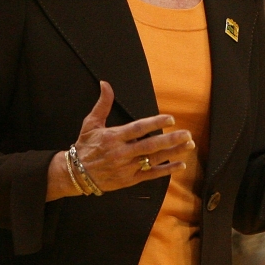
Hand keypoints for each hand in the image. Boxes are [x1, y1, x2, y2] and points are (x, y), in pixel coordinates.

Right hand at [72, 81, 194, 192]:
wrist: (76, 174)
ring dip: (173, 153)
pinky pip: (151, 175)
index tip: (170, 118)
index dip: (155, 123)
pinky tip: (181, 165)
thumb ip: (103, 104)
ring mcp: (126, 167)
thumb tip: (105, 84)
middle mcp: (121, 153)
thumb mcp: (91, 123)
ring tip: (188, 145)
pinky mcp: (129, 180)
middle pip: (149, 145)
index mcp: (113, 137)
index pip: (138, 128)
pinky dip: (166, 170)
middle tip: (186, 134)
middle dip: (170, 139)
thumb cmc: (85, 146)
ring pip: (153, 160)